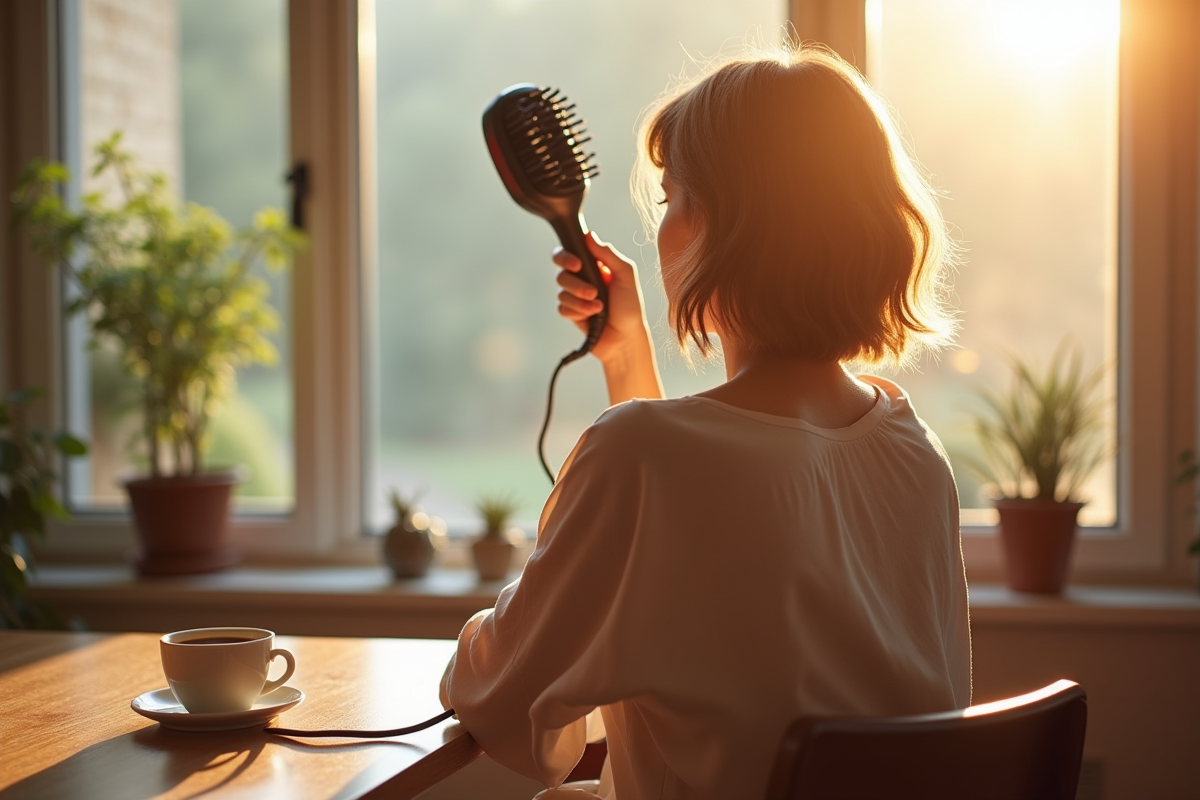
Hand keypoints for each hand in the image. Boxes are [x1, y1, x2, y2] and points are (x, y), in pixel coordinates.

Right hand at [553, 232, 663, 402]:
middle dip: (575, 283)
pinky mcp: (571, 313)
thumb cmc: (630, 306)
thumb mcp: (626, 275)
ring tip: (599, 308)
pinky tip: (592, 317)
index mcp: (595, 266)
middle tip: (592, 291)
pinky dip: (577, 312)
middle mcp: (583, 279)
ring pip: (562, 291)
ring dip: (581, 301)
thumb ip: (608, 254)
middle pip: (561, 272)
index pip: (570, 252)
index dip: (566, 256)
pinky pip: (562, 307)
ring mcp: (576, 296)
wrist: (626, 338)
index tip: (578, 265)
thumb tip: (589, 235)